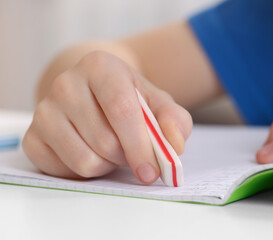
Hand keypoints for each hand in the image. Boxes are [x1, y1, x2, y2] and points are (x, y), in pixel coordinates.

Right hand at [22, 51, 191, 183]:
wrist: (95, 97)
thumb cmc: (130, 101)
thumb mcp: (158, 104)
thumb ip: (174, 121)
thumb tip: (174, 144)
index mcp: (100, 66)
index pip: (121, 108)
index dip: (139, 144)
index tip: (151, 172)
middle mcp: (66, 83)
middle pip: (104, 140)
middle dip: (126, 157)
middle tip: (131, 153)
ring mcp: (44, 110)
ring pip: (84, 160)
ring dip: (106, 165)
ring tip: (111, 150)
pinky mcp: (32, 136)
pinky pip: (62, 170)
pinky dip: (84, 171)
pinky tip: (90, 153)